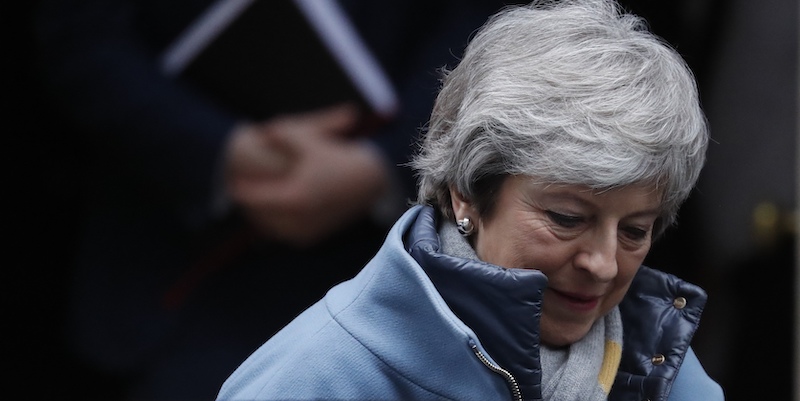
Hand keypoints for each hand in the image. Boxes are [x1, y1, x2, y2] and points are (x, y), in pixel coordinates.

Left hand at [226, 104, 389, 245]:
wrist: (369, 183)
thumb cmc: (337, 158)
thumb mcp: (310, 141)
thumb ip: (283, 134)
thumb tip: (264, 132)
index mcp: (295, 197)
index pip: (257, 198)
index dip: (243, 191)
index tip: (232, 184)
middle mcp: (300, 219)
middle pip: (261, 216)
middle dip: (250, 206)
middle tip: (238, 195)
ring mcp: (307, 232)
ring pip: (272, 229)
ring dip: (261, 218)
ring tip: (252, 205)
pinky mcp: (313, 238)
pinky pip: (285, 234)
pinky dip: (276, 225)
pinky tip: (270, 214)